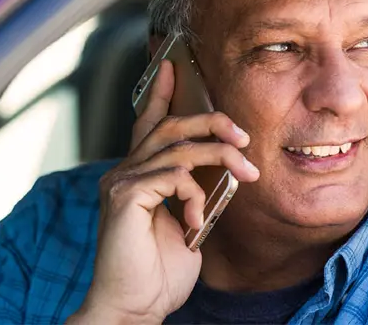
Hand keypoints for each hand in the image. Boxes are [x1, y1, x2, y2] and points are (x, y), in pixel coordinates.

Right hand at [68, 60, 258, 323]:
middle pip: (168, 126)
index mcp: (136, 177)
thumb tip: (215, 175)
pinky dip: (194, 195)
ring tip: (246, 173)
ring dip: (220, 155)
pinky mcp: (124, 197)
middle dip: (210, 121)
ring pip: (176, 146)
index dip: (161, 93)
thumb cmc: (157, 273)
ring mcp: (120, 183)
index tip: (174, 66)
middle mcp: (123, 173)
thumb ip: (191, 195)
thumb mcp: (184, 225)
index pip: (148, 125)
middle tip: (243, 133)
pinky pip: (172, 176)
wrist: (133, 308)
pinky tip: (197, 222)